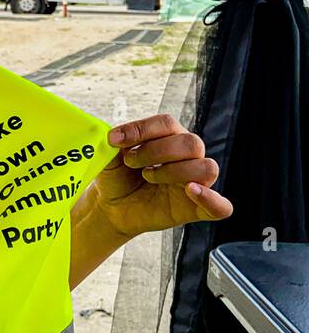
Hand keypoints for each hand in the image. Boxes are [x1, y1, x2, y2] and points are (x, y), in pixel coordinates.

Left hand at [90, 113, 233, 240]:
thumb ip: (115, 146)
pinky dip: (211, 200)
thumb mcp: (111, 159)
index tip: (114, 140)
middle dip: (156, 150)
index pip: (167, 124)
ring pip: (206, 168)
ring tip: (148, 176)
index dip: (141, 129)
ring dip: (175, 171)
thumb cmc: (118, 178)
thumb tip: (114, 138)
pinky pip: (221, 207)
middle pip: (190, 143)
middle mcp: (188, 157)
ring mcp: (196, 182)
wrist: (113, 207)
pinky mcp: (198, 209)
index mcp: (170, 137)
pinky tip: (190, 191)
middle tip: (131, 161)